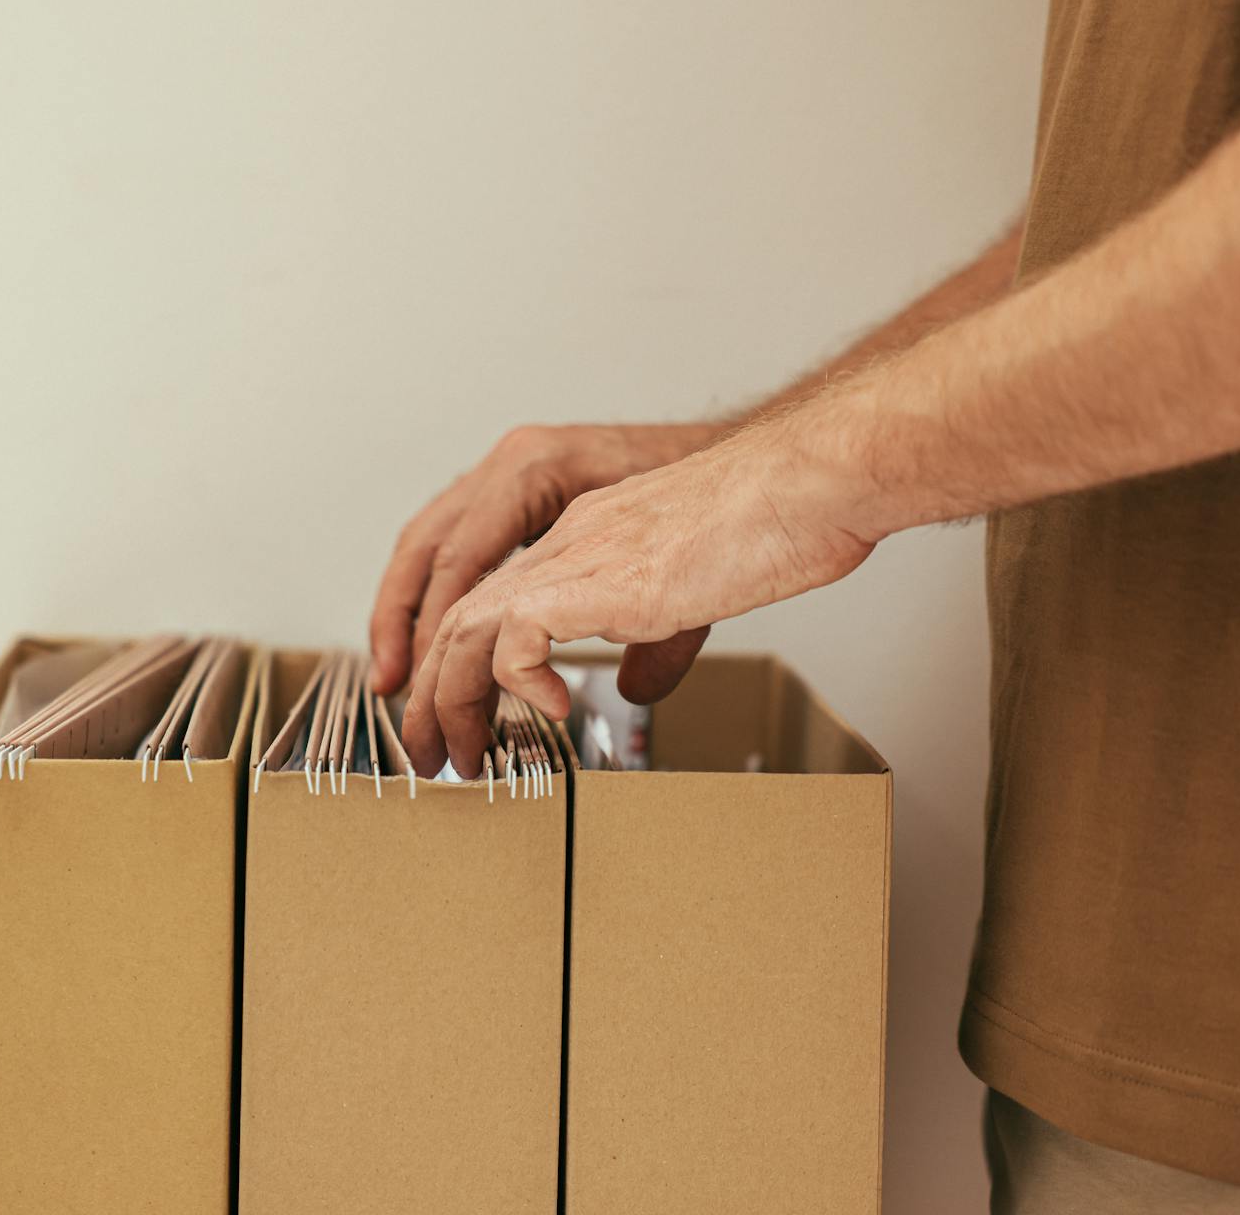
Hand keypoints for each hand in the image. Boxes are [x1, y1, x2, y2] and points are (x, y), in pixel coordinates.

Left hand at [401, 428, 879, 777]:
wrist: (809, 484)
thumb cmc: (778, 522)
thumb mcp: (697, 592)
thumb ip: (654, 637)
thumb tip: (635, 687)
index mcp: (587, 540)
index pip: (490, 602)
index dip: (459, 666)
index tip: (460, 722)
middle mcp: (568, 543)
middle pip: (457, 616)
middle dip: (430, 696)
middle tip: (432, 756)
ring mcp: (579, 556)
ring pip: (466, 627)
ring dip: (450, 701)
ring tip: (462, 755)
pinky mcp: (600, 578)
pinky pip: (517, 635)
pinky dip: (516, 681)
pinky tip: (552, 711)